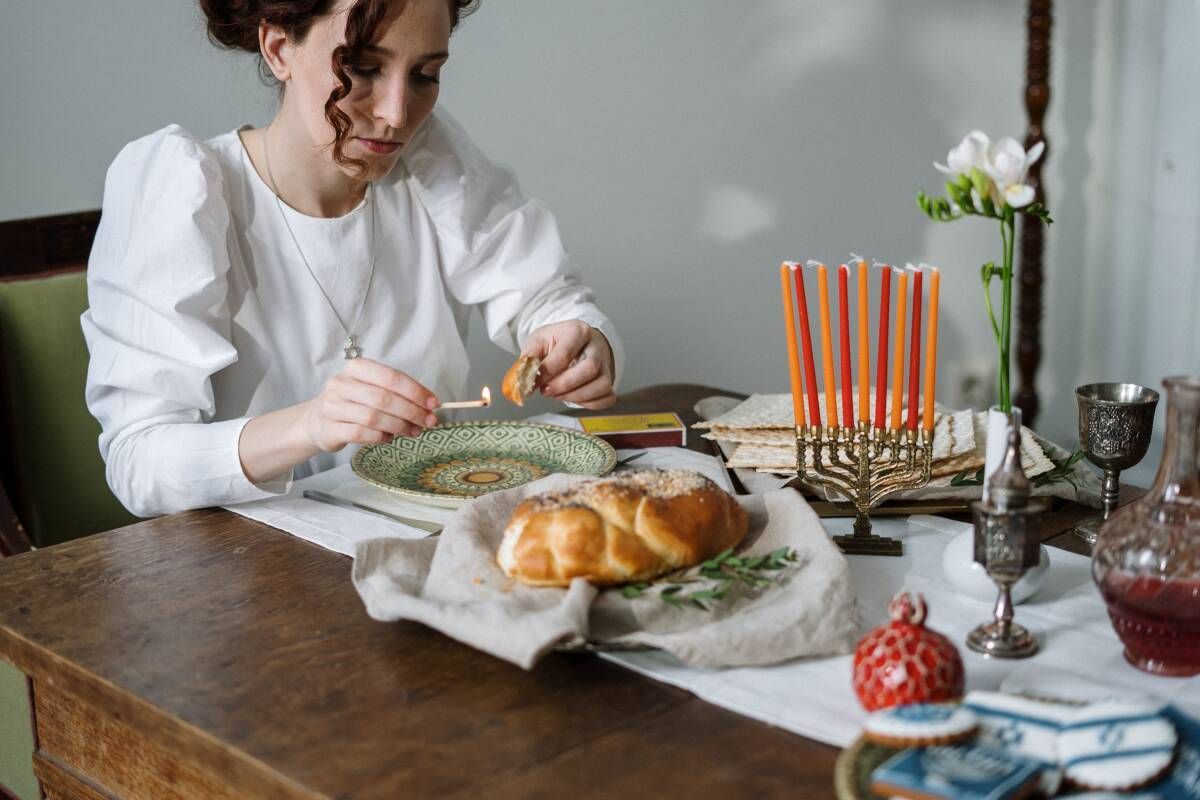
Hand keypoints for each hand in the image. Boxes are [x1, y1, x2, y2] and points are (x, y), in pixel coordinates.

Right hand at [301, 358, 439, 450]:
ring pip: (374, 417)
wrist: (316, 421)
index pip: (391, 377)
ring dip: (399, 426)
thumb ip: (397, 393)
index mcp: (357, 368)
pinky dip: (381, 437)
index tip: (433, 404)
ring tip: (412, 431)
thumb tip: (429, 406)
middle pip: (384, 398)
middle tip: (428, 421)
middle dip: (412, 411)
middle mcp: (342, 384)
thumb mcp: (371, 389)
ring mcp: (334, 406)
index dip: (416, 391)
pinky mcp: (331, 428)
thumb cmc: (352, 403)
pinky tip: (389, 437)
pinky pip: (362, 434)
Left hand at [524, 320, 616, 409]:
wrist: (577, 344)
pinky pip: (606, 398)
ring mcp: (606, 366)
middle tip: (546, 390)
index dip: (548, 371)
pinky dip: (588, 403)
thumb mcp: (538, 342)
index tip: (534, 381)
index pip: (565, 353)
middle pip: (589, 369)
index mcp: (578, 331)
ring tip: (557, 394)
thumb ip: (528, 360)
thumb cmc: (556, 342)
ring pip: (601, 386)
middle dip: (564, 385)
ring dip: (575, 396)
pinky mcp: (610, 382)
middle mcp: (596, 347)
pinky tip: (573, 397)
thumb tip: (522, 383)